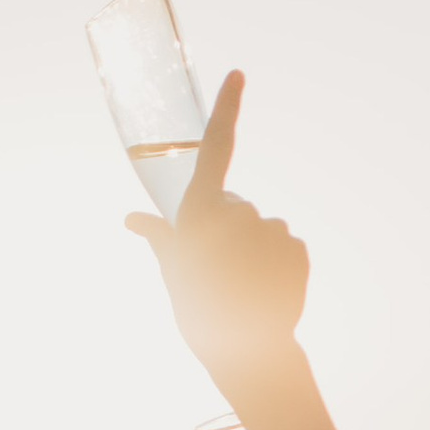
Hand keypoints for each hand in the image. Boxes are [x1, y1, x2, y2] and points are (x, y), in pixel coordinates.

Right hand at [128, 73, 309, 389]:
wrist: (246, 353)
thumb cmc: (200, 314)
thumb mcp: (173, 274)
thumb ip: (160, 238)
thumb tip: (132, 220)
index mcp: (201, 212)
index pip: (215, 147)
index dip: (227, 109)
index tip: (239, 76)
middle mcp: (237, 213)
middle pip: (237, 206)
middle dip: (230, 230)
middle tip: (221, 271)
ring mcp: (271, 230)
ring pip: (265, 228)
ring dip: (256, 250)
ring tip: (245, 286)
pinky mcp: (298, 248)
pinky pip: (288, 246)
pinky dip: (281, 263)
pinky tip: (269, 289)